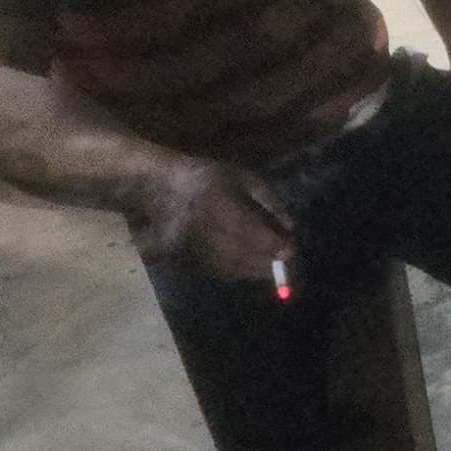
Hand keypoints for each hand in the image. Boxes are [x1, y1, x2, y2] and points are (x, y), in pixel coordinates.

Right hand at [139, 156, 292, 281]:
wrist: (159, 188)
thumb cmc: (207, 178)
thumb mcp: (243, 178)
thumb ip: (269, 201)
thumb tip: (290, 226)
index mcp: (222, 206)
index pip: (253, 233)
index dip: (274, 245)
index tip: (291, 251)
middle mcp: (208, 229)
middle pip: (244, 255)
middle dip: (268, 264)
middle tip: (287, 266)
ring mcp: (195, 246)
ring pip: (232, 267)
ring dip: (255, 272)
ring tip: (271, 269)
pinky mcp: (187, 257)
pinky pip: (217, 271)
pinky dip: (238, 273)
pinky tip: (249, 269)